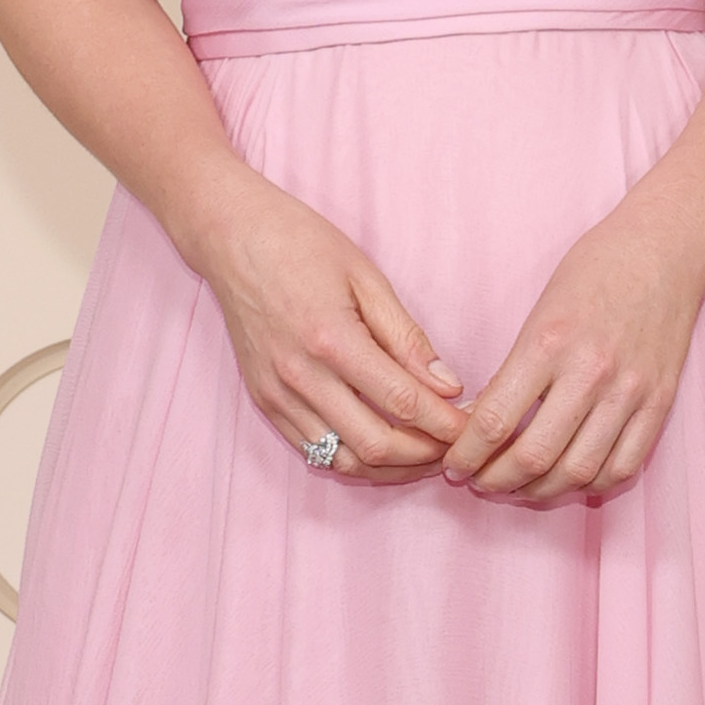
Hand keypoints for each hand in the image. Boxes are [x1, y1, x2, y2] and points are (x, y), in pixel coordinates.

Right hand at [190, 167, 467, 476]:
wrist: (230, 237)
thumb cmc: (301, 244)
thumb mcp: (366, 278)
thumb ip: (407, 338)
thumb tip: (448, 387)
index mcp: (332, 339)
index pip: (403, 402)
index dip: (446, 423)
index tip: (474, 425)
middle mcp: (300, 376)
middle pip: (376, 445)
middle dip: (426, 454)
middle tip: (456, 444)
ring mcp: (277, 394)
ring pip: (344, 460)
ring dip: (392, 467)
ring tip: (426, 453)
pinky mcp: (264, 401)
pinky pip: (313, 451)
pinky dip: (354, 459)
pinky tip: (382, 447)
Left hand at [441, 198, 704, 505]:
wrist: (666, 249)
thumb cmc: (594, 269)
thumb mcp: (539, 309)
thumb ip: (513, 369)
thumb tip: (481, 422)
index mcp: (548, 343)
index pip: (494, 421)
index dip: (466, 455)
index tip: (453, 464)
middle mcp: (590, 372)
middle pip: (534, 457)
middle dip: (496, 481)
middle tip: (479, 482)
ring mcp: (630, 392)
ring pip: (578, 472)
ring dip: (540, 492)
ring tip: (519, 487)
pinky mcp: (660, 403)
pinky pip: (623, 466)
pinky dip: (591, 484)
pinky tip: (570, 478)